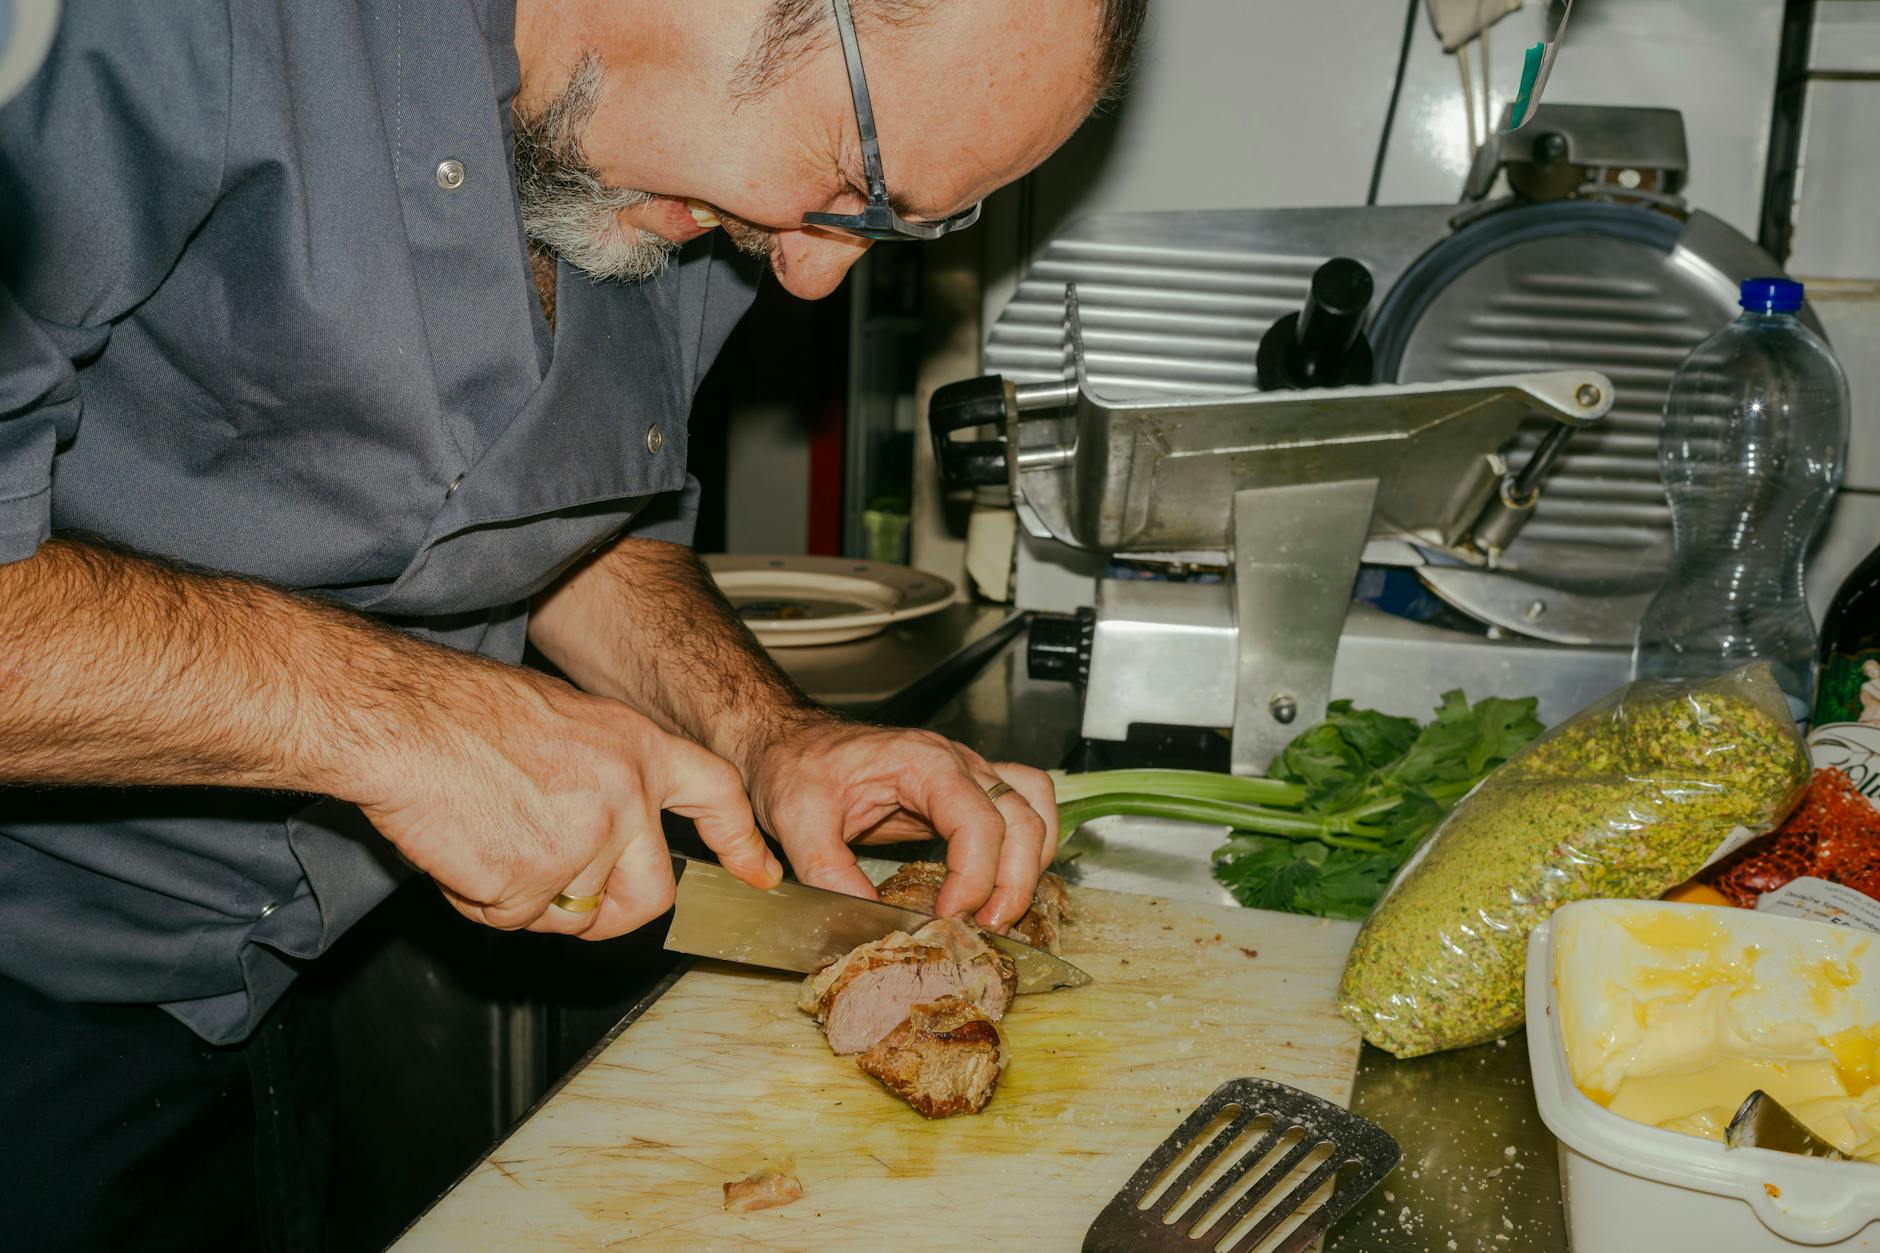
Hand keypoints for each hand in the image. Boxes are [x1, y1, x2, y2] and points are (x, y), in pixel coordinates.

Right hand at [348, 662, 781, 938]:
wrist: (405, 721)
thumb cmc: (464, 713)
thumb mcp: (566, 721)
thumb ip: (606, 777)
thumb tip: (614, 836)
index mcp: (638, 747)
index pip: (718, 794)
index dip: (741, 841)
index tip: (758, 875)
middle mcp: (626, 796)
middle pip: (653, 896)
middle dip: (613, 915)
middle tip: (564, 899)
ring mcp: (586, 843)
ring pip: (574, 917)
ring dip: (529, 901)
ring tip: (488, 839)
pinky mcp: (536, 882)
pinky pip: (516, 921)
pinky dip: (483, 901)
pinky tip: (463, 850)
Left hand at [739, 714, 1058, 929]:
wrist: (791, 742)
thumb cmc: (797, 766)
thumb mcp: (797, 817)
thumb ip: (827, 869)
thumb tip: (866, 921)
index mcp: (923, 761)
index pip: (978, 819)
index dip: (974, 876)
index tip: (948, 916)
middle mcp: (958, 763)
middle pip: (1021, 818)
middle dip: (1014, 881)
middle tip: (985, 928)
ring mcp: (968, 774)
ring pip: (1034, 810)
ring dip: (1030, 864)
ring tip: (999, 911)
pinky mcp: (965, 792)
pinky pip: (1022, 809)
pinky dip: (1027, 848)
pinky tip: (1003, 883)